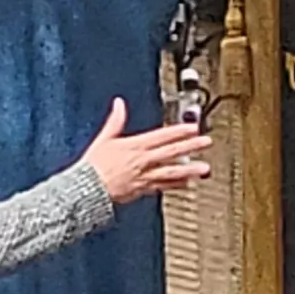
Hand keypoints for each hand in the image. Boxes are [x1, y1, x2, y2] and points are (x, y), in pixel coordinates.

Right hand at [79, 98, 210, 202]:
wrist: (88, 189)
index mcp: (135, 146)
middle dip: (191, 146)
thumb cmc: (94, 165)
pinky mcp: (143, 190)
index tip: (193, 127)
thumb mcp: (104, 138)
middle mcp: (143, 161)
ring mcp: (145, 176)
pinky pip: (163, 187)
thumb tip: (119, 103)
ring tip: (205, 168)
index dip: (179, 131)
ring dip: (190, 169)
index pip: (162, 136)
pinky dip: (176, 185)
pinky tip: (188, 183)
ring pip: (172, 172)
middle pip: (172, 152)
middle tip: (206, 142)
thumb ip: (115, 121)